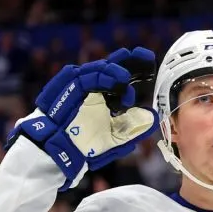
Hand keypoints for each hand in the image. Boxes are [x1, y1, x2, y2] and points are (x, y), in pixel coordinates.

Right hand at [5, 47, 159, 190]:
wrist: (59, 154)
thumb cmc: (83, 148)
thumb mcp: (115, 141)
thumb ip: (133, 130)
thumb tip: (153, 118)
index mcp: (105, 97)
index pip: (122, 76)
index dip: (137, 68)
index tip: (151, 64)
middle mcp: (94, 88)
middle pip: (113, 66)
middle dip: (130, 60)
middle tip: (145, 57)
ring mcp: (80, 86)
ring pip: (99, 68)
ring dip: (115, 70)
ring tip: (126, 78)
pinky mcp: (67, 88)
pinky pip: (85, 76)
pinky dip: (101, 76)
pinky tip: (116, 81)